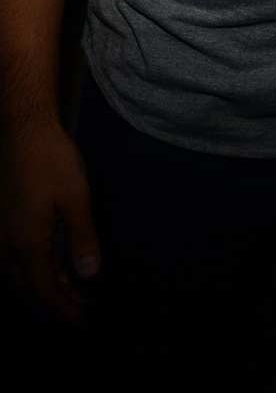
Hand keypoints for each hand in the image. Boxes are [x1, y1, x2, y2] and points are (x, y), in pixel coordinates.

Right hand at [0, 118, 99, 321]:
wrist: (24, 130)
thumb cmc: (52, 161)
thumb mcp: (76, 197)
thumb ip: (83, 238)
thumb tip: (90, 275)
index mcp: (27, 244)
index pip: (45, 291)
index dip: (64, 310)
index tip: (83, 322)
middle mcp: (9, 246)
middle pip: (29, 290)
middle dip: (54, 304)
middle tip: (81, 311)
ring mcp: (2, 235)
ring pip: (20, 277)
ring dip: (44, 288)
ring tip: (72, 290)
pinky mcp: (4, 222)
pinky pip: (16, 261)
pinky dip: (35, 270)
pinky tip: (54, 263)